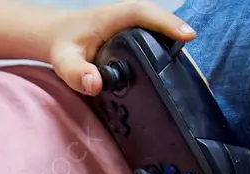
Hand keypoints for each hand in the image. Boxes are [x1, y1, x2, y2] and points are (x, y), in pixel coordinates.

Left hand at [48, 0, 196, 95]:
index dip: (168, 22)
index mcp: (114, 17)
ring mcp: (133, 26)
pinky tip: (171, 66)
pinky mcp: (135, 34)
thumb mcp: (63, 60)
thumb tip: (94, 85)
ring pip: (159, 29)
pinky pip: (154, 36)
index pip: (145, 13)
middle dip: (177, 35)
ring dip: (173, 43)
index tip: (187, 35)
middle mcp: (128, 17)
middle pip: (160, 21)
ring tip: (185, 66)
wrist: (58, 36)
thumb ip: (76, 73)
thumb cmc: (62, 45)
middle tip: (191, 62)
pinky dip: (164, 47)